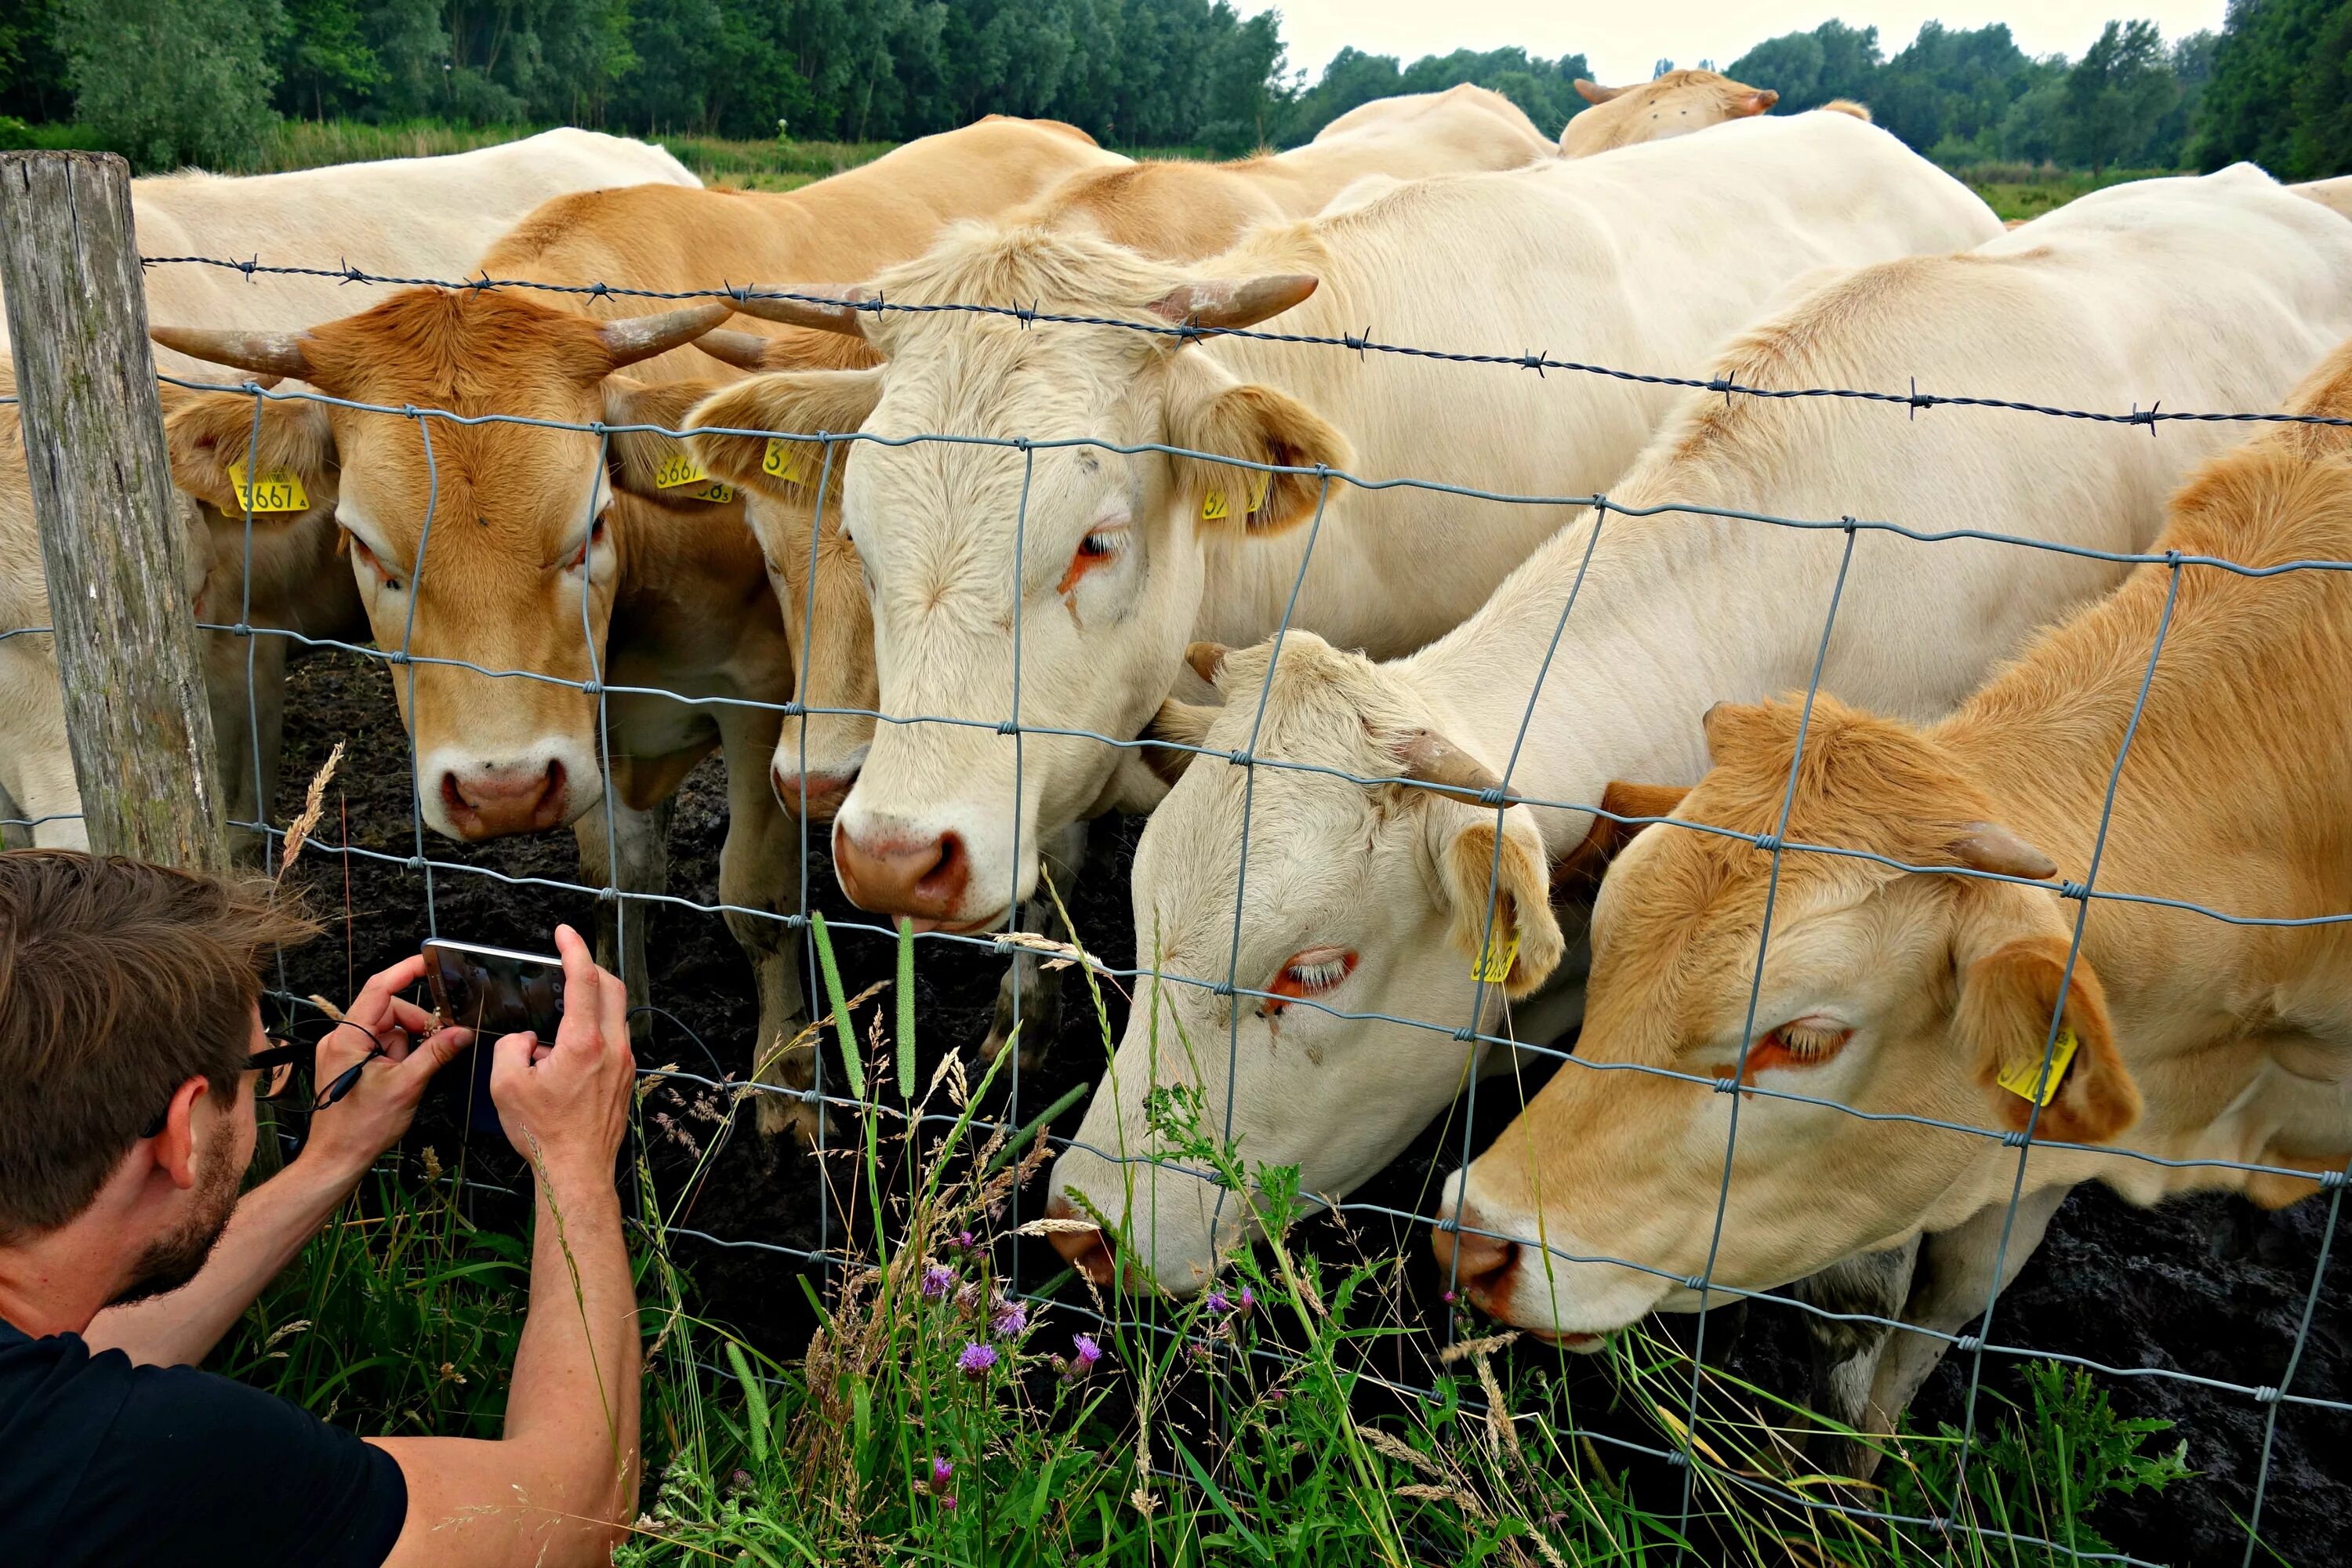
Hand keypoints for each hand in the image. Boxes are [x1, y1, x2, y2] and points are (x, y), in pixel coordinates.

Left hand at [299, 953, 472, 1183]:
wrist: (336, 1158)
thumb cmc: (363, 1127)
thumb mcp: (407, 1086)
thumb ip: (436, 1053)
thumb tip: (462, 1032)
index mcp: (349, 1038)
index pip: (379, 989)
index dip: (405, 971)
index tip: (429, 964)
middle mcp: (340, 1038)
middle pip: (388, 1011)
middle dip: (416, 1025)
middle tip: (435, 1047)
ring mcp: (342, 1050)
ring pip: (387, 1029)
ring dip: (406, 1044)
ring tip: (409, 1074)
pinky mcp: (346, 1063)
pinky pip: (379, 1045)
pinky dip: (397, 1054)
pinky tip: (401, 1076)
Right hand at [490, 925, 634, 1181]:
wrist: (576, 1171)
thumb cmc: (542, 1133)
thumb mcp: (506, 1086)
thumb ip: (512, 1048)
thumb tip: (528, 1039)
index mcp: (584, 1043)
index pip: (585, 980)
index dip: (574, 949)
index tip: (564, 933)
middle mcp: (612, 1048)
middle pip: (612, 987)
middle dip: (590, 967)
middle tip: (567, 962)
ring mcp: (624, 1063)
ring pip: (616, 1013)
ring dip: (593, 999)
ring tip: (562, 1008)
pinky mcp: (625, 1079)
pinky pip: (615, 1038)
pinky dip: (596, 1026)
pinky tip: (571, 1044)